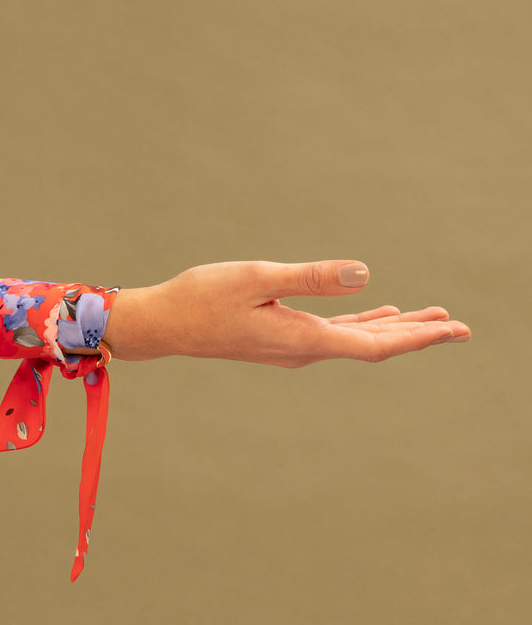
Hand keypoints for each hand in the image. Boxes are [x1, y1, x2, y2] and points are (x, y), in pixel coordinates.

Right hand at [104, 260, 470, 365]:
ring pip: (355, 339)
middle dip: (416, 334)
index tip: (453, 330)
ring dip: (392, 327)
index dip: (416, 336)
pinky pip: (333, 333)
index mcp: (301, 339)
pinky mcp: (280, 336)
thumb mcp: (257, 278)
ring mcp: (291, 346)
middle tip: (460, 326)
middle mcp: (302, 349)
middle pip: (372, 345)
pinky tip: (374, 314)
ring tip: (430, 318)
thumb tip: (364, 275)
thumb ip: (311, 278)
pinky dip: (360, 324)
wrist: (165, 323)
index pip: (373, 344)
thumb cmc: (202, 298)